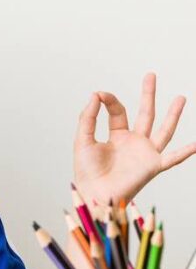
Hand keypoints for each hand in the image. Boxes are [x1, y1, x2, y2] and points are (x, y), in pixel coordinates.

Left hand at [73, 72, 194, 206]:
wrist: (94, 192)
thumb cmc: (86, 171)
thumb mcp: (83, 139)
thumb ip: (88, 118)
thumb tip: (96, 94)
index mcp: (116, 137)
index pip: (118, 112)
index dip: (110, 101)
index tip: (101, 95)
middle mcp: (133, 143)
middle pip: (145, 114)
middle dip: (148, 95)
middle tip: (150, 76)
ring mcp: (145, 153)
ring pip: (164, 131)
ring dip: (173, 115)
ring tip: (181, 98)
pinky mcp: (152, 166)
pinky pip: (173, 158)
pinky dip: (186, 152)